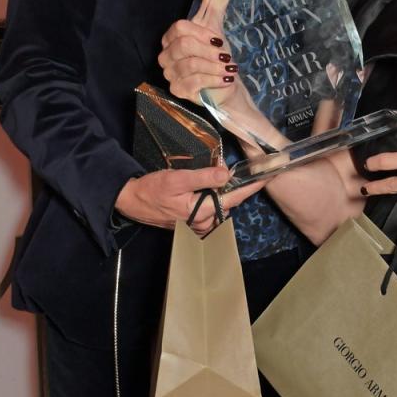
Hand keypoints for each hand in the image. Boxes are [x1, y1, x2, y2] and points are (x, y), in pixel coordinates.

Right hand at [114, 164, 263, 235]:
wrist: (131, 201)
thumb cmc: (152, 189)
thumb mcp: (177, 179)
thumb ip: (203, 177)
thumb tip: (226, 174)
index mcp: (201, 212)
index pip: (233, 199)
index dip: (250, 188)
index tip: (264, 179)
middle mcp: (202, 222)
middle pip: (228, 204)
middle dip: (233, 189)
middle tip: (235, 172)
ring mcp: (197, 225)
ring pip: (220, 209)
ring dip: (222, 195)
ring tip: (220, 179)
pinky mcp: (191, 223)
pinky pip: (210, 212)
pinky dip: (214, 201)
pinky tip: (208, 190)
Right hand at [159, 0, 249, 109]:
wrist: (224, 84)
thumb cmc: (217, 56)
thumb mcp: (216, 27)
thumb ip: (215, 1)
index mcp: (172, 38)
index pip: (179, 28)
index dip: (201, 32)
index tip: (219, 39)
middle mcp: (167, 55)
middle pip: (183, 46)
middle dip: (209, 51)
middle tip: (226, 56)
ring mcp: (170, 74)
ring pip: (190, 65)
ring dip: (214, 66)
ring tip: (228, 68)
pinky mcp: (178, 91)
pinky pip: (193, 82)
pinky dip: (213, 79)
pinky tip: (225, 79)